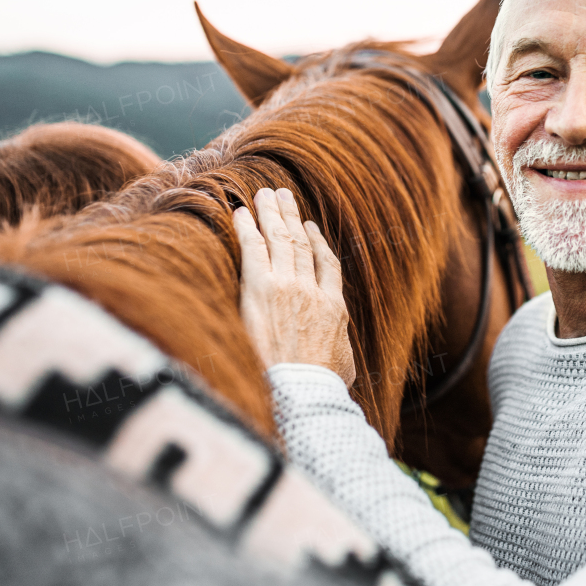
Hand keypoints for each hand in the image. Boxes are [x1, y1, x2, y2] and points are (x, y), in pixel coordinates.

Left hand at [233, 187, 355, 386]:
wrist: (302, 392)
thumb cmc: (321, 388)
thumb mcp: (344, 365)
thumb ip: (338, 348)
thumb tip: (336, 353)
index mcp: (334, 307)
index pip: (327, 265)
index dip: (317, 242)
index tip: (309, 227)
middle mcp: (312, 290)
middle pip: (301, 244)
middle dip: (291, 217)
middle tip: (282, 195)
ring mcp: (287, 287)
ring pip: (280, 240)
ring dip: (272, 213)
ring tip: (265, 193)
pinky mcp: (261, 290)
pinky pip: (254, 250)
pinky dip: (249, 229)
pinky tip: (241, 213)